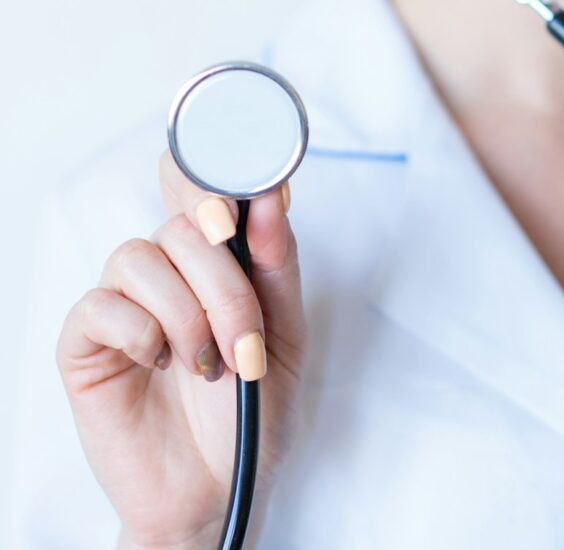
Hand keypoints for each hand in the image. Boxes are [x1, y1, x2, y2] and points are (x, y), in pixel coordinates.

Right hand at [57, 151, 305, 548]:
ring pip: (140, 255)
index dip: (216, 175)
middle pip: (182, 222)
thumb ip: (276, 267)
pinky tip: (161, 365)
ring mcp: (126, 305)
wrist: (219, 489)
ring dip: (187, 313)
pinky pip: (101, 305)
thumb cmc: (252, 415)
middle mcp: (170, 275)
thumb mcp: (285, 338)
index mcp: (217, 266)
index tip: (246, 199)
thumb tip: (270, 195)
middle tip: (246, 340)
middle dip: (224, 282)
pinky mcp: (86, 343)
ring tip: (210, 366)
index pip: (201, 189)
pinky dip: (142, 333)